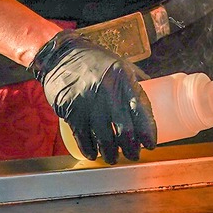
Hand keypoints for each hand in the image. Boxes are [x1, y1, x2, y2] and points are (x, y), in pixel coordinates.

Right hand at [29, 33, 157, 162]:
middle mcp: (107, 92)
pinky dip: (89, 150)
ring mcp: (88, 103)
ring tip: (113, 158)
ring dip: (111, 154)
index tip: (150, 145)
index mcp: (123, 80)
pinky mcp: (71, 111)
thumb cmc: (94, 61)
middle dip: (131, 149)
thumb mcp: (120, 65)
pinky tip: (94, 154)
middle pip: (124, 131)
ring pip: (104, 139)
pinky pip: (83, 138)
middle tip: (133, 156)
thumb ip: (135, 84)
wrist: (60, 55)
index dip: (147, 133)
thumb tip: (152, 102)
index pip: (141, 112)